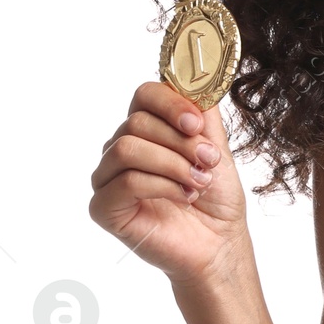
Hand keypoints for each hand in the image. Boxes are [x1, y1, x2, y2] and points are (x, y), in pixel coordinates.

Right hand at [88, 81, 251, 287]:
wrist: (219, 242)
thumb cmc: (216, 198)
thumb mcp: (217, 148)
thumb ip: (204, 115)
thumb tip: (197, 81)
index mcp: (148, 129)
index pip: (144, 95)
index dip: (171, 104)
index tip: (197, 124)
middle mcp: (121, 149)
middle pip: (136, 122)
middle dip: (180, 142)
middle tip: (208, 162)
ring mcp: (109, 178)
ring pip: (128, 149)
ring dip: (173, 164)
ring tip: (198, 182)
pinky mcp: (104, 207)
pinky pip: (125, 182)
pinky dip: (162, 186)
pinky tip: (182, 198)